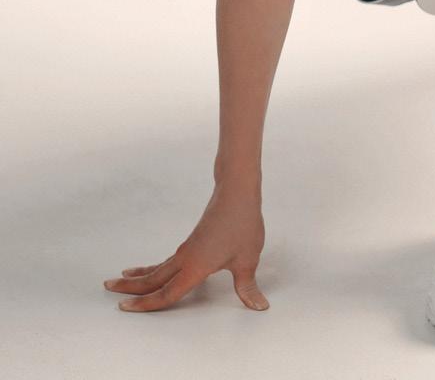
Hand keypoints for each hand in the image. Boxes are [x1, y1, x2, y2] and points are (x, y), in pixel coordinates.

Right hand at [102, 182, 268, 311]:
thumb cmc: (243, 223)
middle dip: (130, 287)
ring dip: (140, 275)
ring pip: (158, 267)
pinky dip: (155, 266)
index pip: (166, 294)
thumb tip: (259, 306)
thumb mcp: (248, 259)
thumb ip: (247, 286)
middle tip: (108, 288)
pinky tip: (154, 268)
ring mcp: (187, 248)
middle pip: (153, 278)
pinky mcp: (193, 241)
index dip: (146, 305)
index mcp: (195, 267)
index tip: (124, 308)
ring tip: (121, 277)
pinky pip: (168, 260)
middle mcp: (186, 258)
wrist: (237, 191)